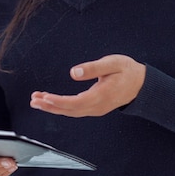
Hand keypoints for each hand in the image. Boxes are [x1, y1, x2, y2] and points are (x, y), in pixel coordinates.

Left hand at [30, 54, 145, 116]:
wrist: (141, 84)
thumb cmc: (127, 71)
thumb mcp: (112, 64)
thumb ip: (93, 68)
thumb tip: (74, 73)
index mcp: (101, 96)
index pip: (75, 103)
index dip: (58, 101)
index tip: (44, 97)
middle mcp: (97, 106)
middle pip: (69, 110)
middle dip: (50, 106)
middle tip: (33, 100)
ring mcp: (96, 108)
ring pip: (71, 111)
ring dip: (53, 107)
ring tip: (36, 100)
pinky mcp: (94, 107)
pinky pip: (75, 110)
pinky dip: (61, 106)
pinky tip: (50, 101)